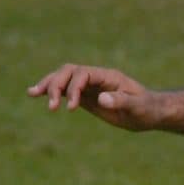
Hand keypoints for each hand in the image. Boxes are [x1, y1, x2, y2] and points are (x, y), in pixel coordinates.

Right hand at [27, 63, 165, 129]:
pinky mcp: (85, 95)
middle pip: (68, 72)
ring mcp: (89, 85)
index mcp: (107, 76)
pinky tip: (34, 94)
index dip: (74, 88)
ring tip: (32, 94)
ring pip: (63, 78)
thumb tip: (102, 98)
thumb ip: (121, 101)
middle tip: (52, 106)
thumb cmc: (147, 109)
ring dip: (48, 85)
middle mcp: (95, 77)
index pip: (83, 74)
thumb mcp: (138, 107)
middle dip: (56, 85)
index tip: (72, 108)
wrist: (151, 112)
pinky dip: (50, 91)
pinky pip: (65, 90)